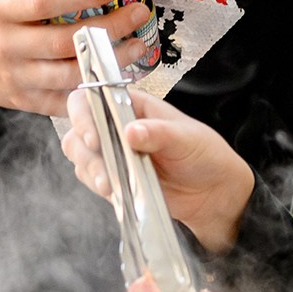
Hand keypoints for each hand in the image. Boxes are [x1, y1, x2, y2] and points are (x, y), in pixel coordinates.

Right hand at [0, 0, 153, 116]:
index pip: (44, 2)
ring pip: (69, 75)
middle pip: (66, 41)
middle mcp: (7, 46)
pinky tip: (115, 77)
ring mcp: (14, 77)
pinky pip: (62, 101)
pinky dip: (91, 91)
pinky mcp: (20, 101)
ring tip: (136, 47)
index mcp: (0, 10)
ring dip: (109, 62)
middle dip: (110, 28)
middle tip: (139, 13)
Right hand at [63, 87, 256, 254]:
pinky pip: (92, 178)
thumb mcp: (186, 138)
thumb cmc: (204, 155)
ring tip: (109, 185)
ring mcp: (114, 152)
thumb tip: (131, 131)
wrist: (213, 193)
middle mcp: (117, 125)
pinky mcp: (115, 177)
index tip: (93, 137)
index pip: (93, 97)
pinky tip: (114, 191)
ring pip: (80, 155)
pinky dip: (97, 185)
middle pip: (79, 129)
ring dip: (90, 170)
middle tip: (103, 168)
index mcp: (133, 105)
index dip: (84, 115)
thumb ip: (159, 133)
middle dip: (85, 150)